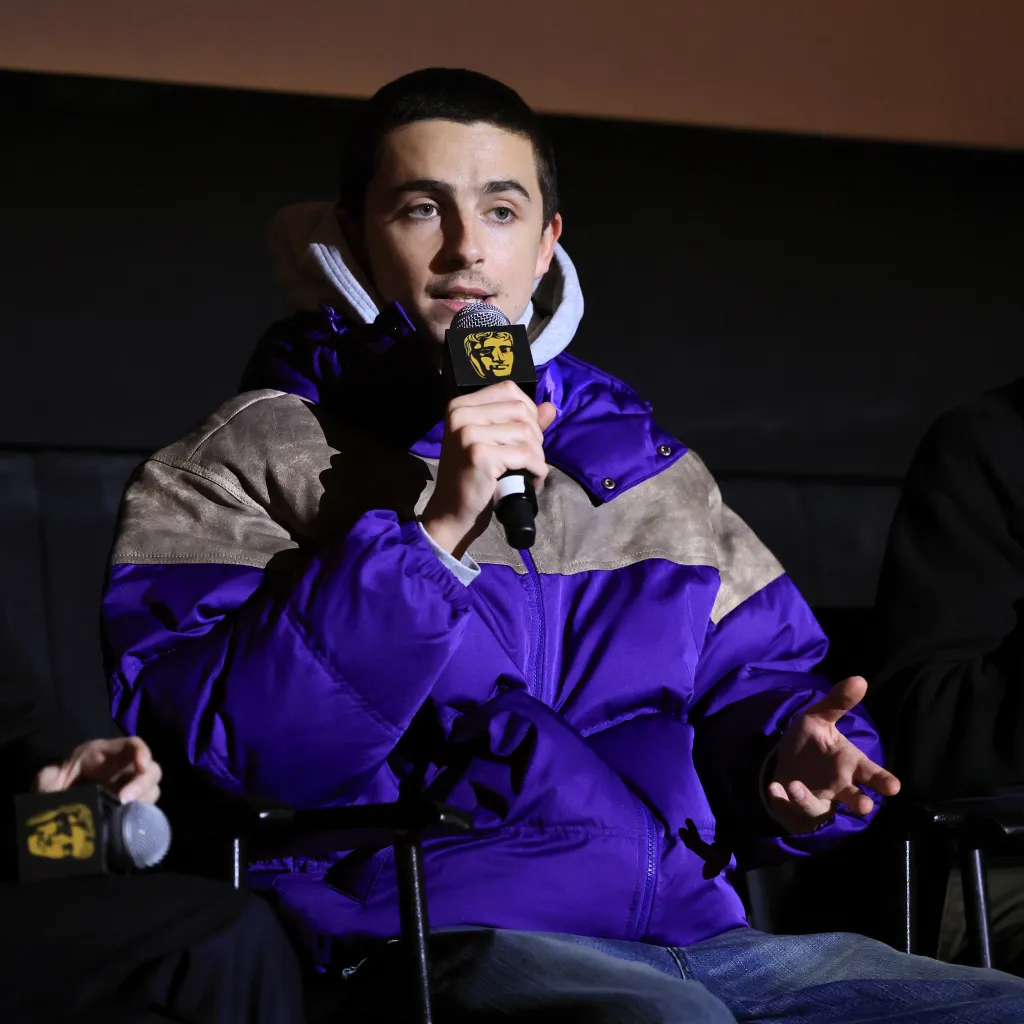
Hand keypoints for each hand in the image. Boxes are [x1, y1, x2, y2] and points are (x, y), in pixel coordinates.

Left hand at [35, 736, 161, 803]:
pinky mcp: (130, 807)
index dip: (142, 752)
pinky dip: (140, 815)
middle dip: (143, 783)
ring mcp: (129, 789)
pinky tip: (126, 822)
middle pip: (151, 769)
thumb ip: (47, 781)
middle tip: (125, 800)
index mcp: (105, 755)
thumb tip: (52, 793)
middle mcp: (123, 770)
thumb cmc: (54, 784)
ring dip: (144, 801)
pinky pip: (145, 808)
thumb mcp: (47, 779)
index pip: (132, 745)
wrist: (55, 806)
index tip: (142, 765)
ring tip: (124, 814)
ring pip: (152, 790)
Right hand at [422, 380, 556, 557]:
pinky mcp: (479, 454)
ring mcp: (468, 433)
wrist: (451, 513)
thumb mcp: (494, 444)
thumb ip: (521, 423)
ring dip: (537, 455)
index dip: (528, 411)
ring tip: (528, 471)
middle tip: (528, 459)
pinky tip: (529, 480)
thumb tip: (550, 407)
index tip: (526, 436)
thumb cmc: (474, 479)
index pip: (509, 390)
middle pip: (520, 410)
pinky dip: (536, 469)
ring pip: (526, 432)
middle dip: (535, 436)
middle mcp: (461, 414)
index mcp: (461, 406)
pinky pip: (526, 454)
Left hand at [766, 676, 899, 833]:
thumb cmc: (812, 743)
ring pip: (819, 808)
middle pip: (856, 800)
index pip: (873, 774)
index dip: (884, 781)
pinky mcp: (796, 810)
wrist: (786, 761)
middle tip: (864, 804)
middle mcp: (839, 787)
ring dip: (808, 799)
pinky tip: (775, 789)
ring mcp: (819, 801)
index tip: (893, 786)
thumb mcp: (819, 719)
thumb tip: (860, 679)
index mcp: (849, 765)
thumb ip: (837, 703)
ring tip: (796, 786)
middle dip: (861, 803)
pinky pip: (790, 810)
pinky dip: (782, 801)